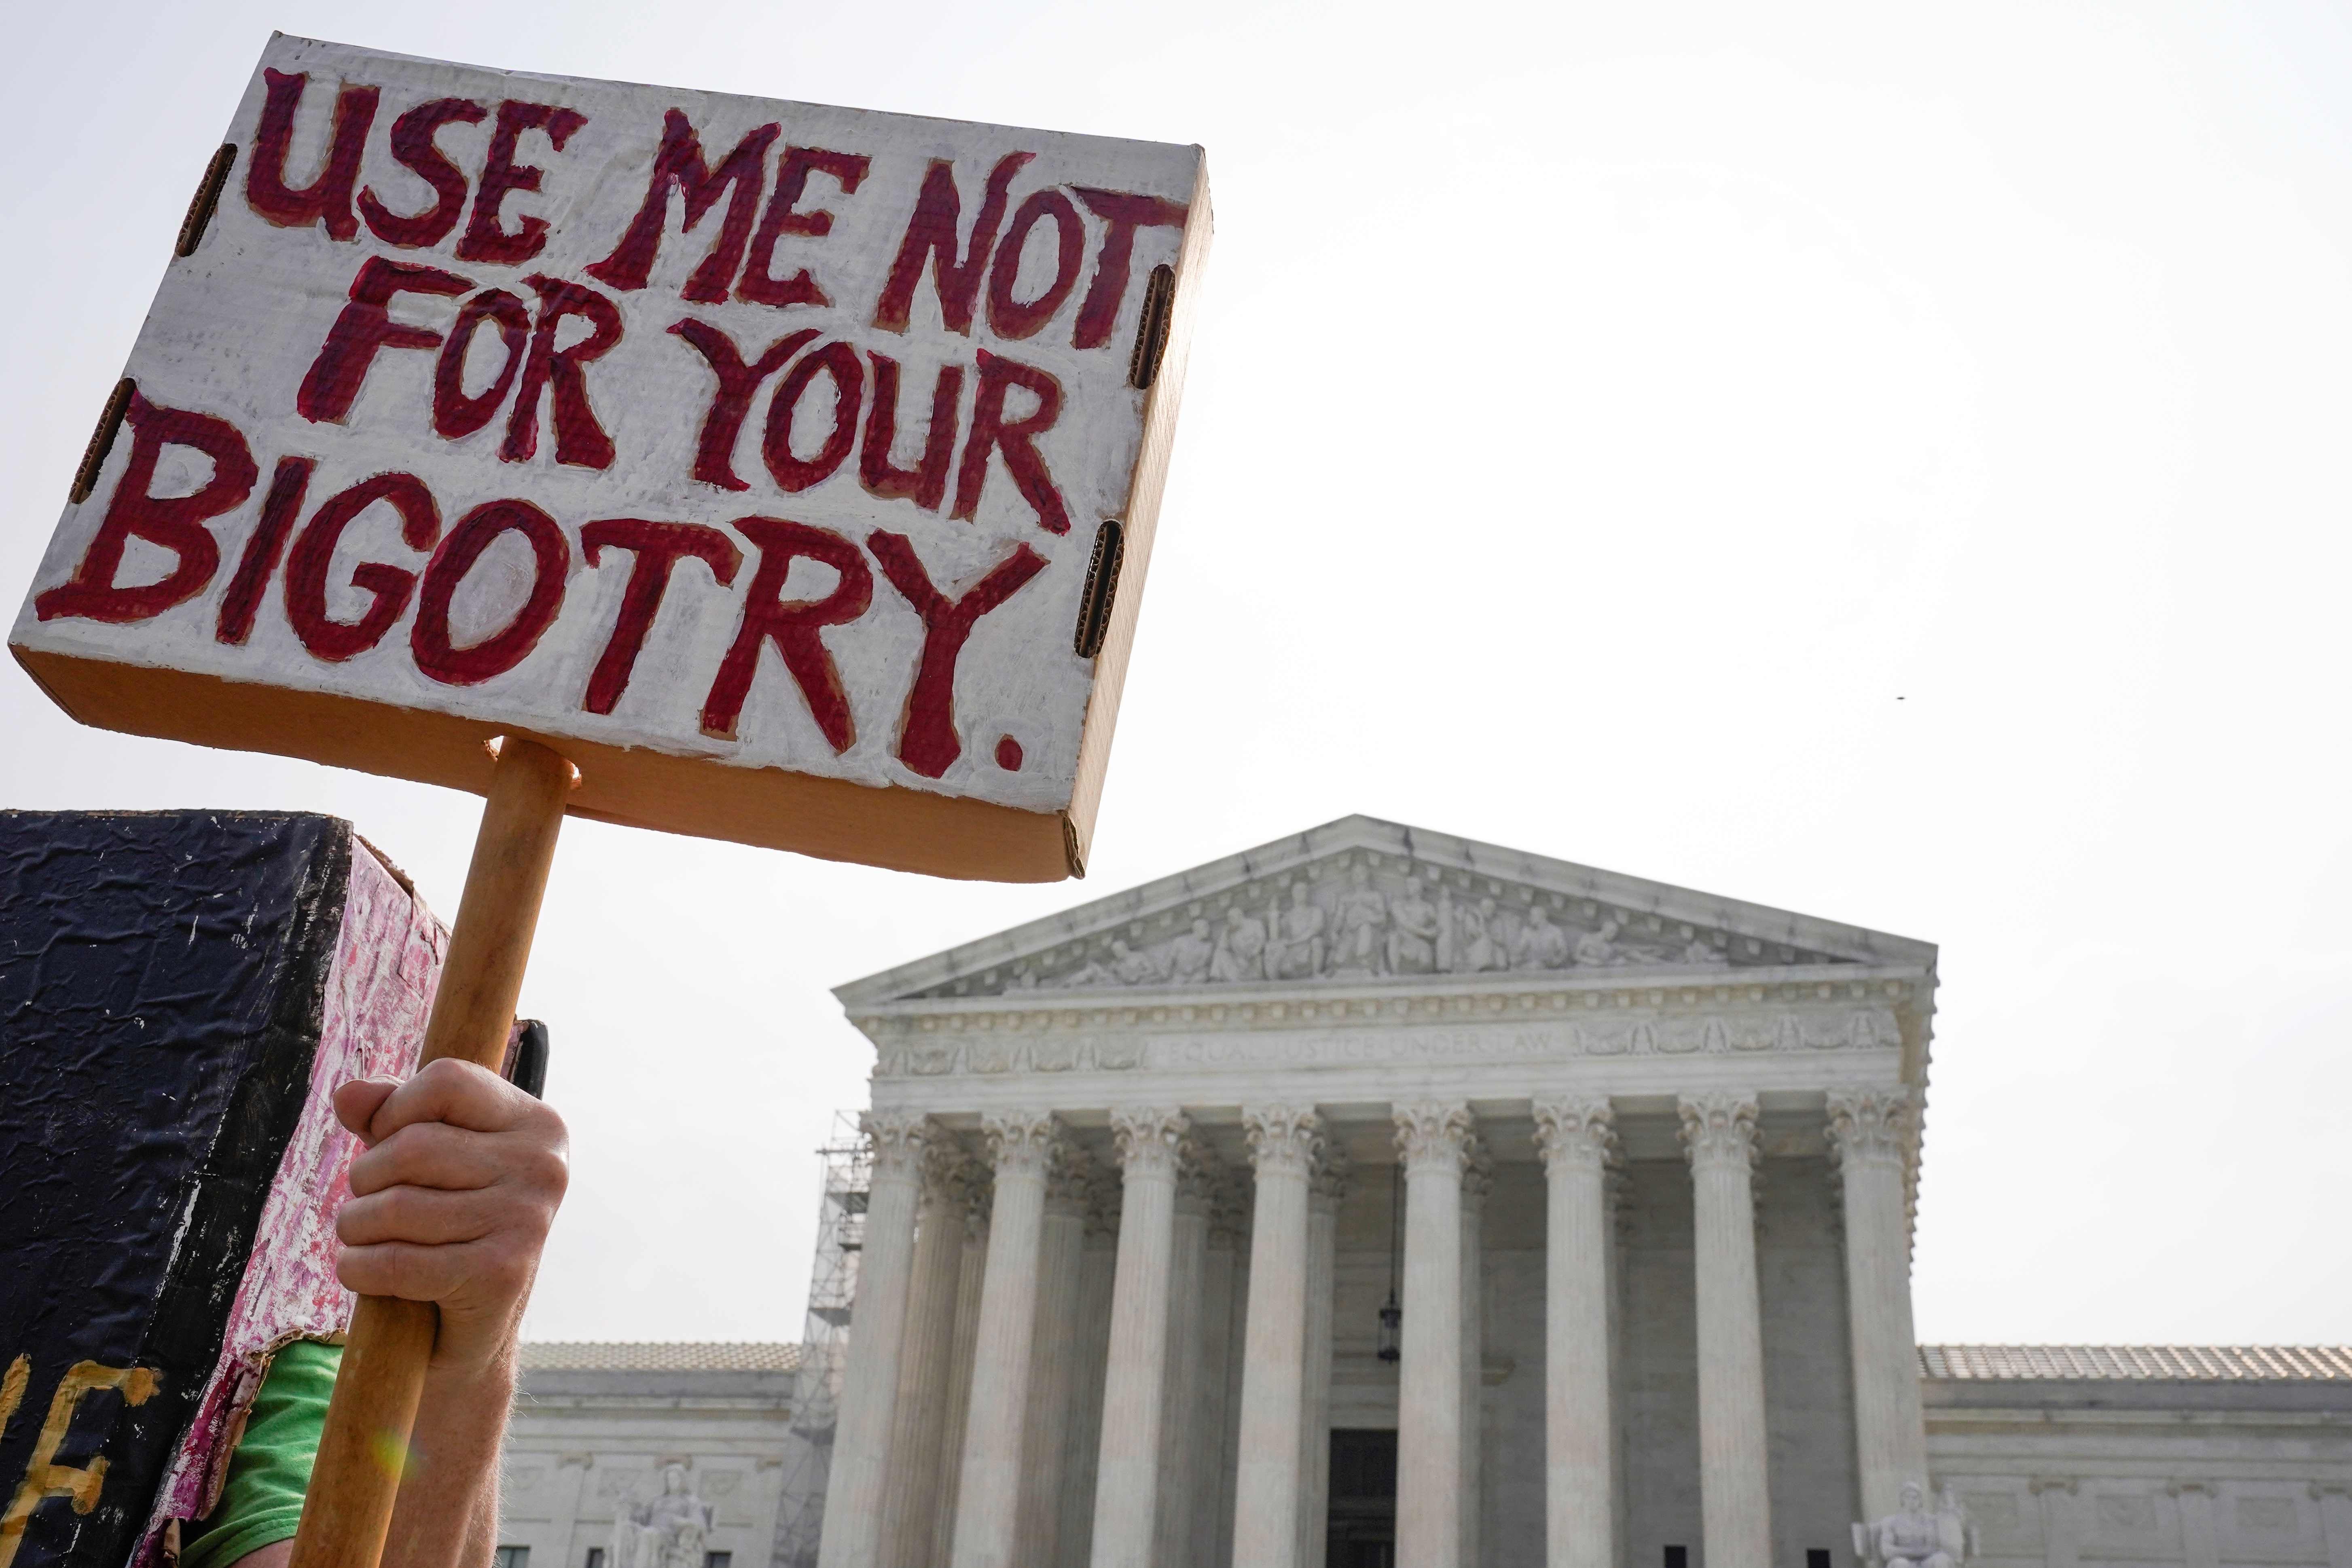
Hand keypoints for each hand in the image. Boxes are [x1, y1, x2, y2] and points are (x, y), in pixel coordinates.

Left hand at [333, 1057, 568, 1373]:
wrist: (472, 1332)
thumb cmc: (446, 1230)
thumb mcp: (425, 1162)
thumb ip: (391, 1117)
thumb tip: (348, 1095)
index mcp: (538, 1125)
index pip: (447, 1081)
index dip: (396, 1109)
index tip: (390, 1143)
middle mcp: (544, 1166)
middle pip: (412, 1146)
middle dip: (365, 1179)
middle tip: (368, 1204)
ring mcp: (528, 1220)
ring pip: (395, 1206)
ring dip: (355, 1227)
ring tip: (363, 1238)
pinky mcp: (500, 1275)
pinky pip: (394, 1262)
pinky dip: (357, 1268)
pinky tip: (363, 1269)